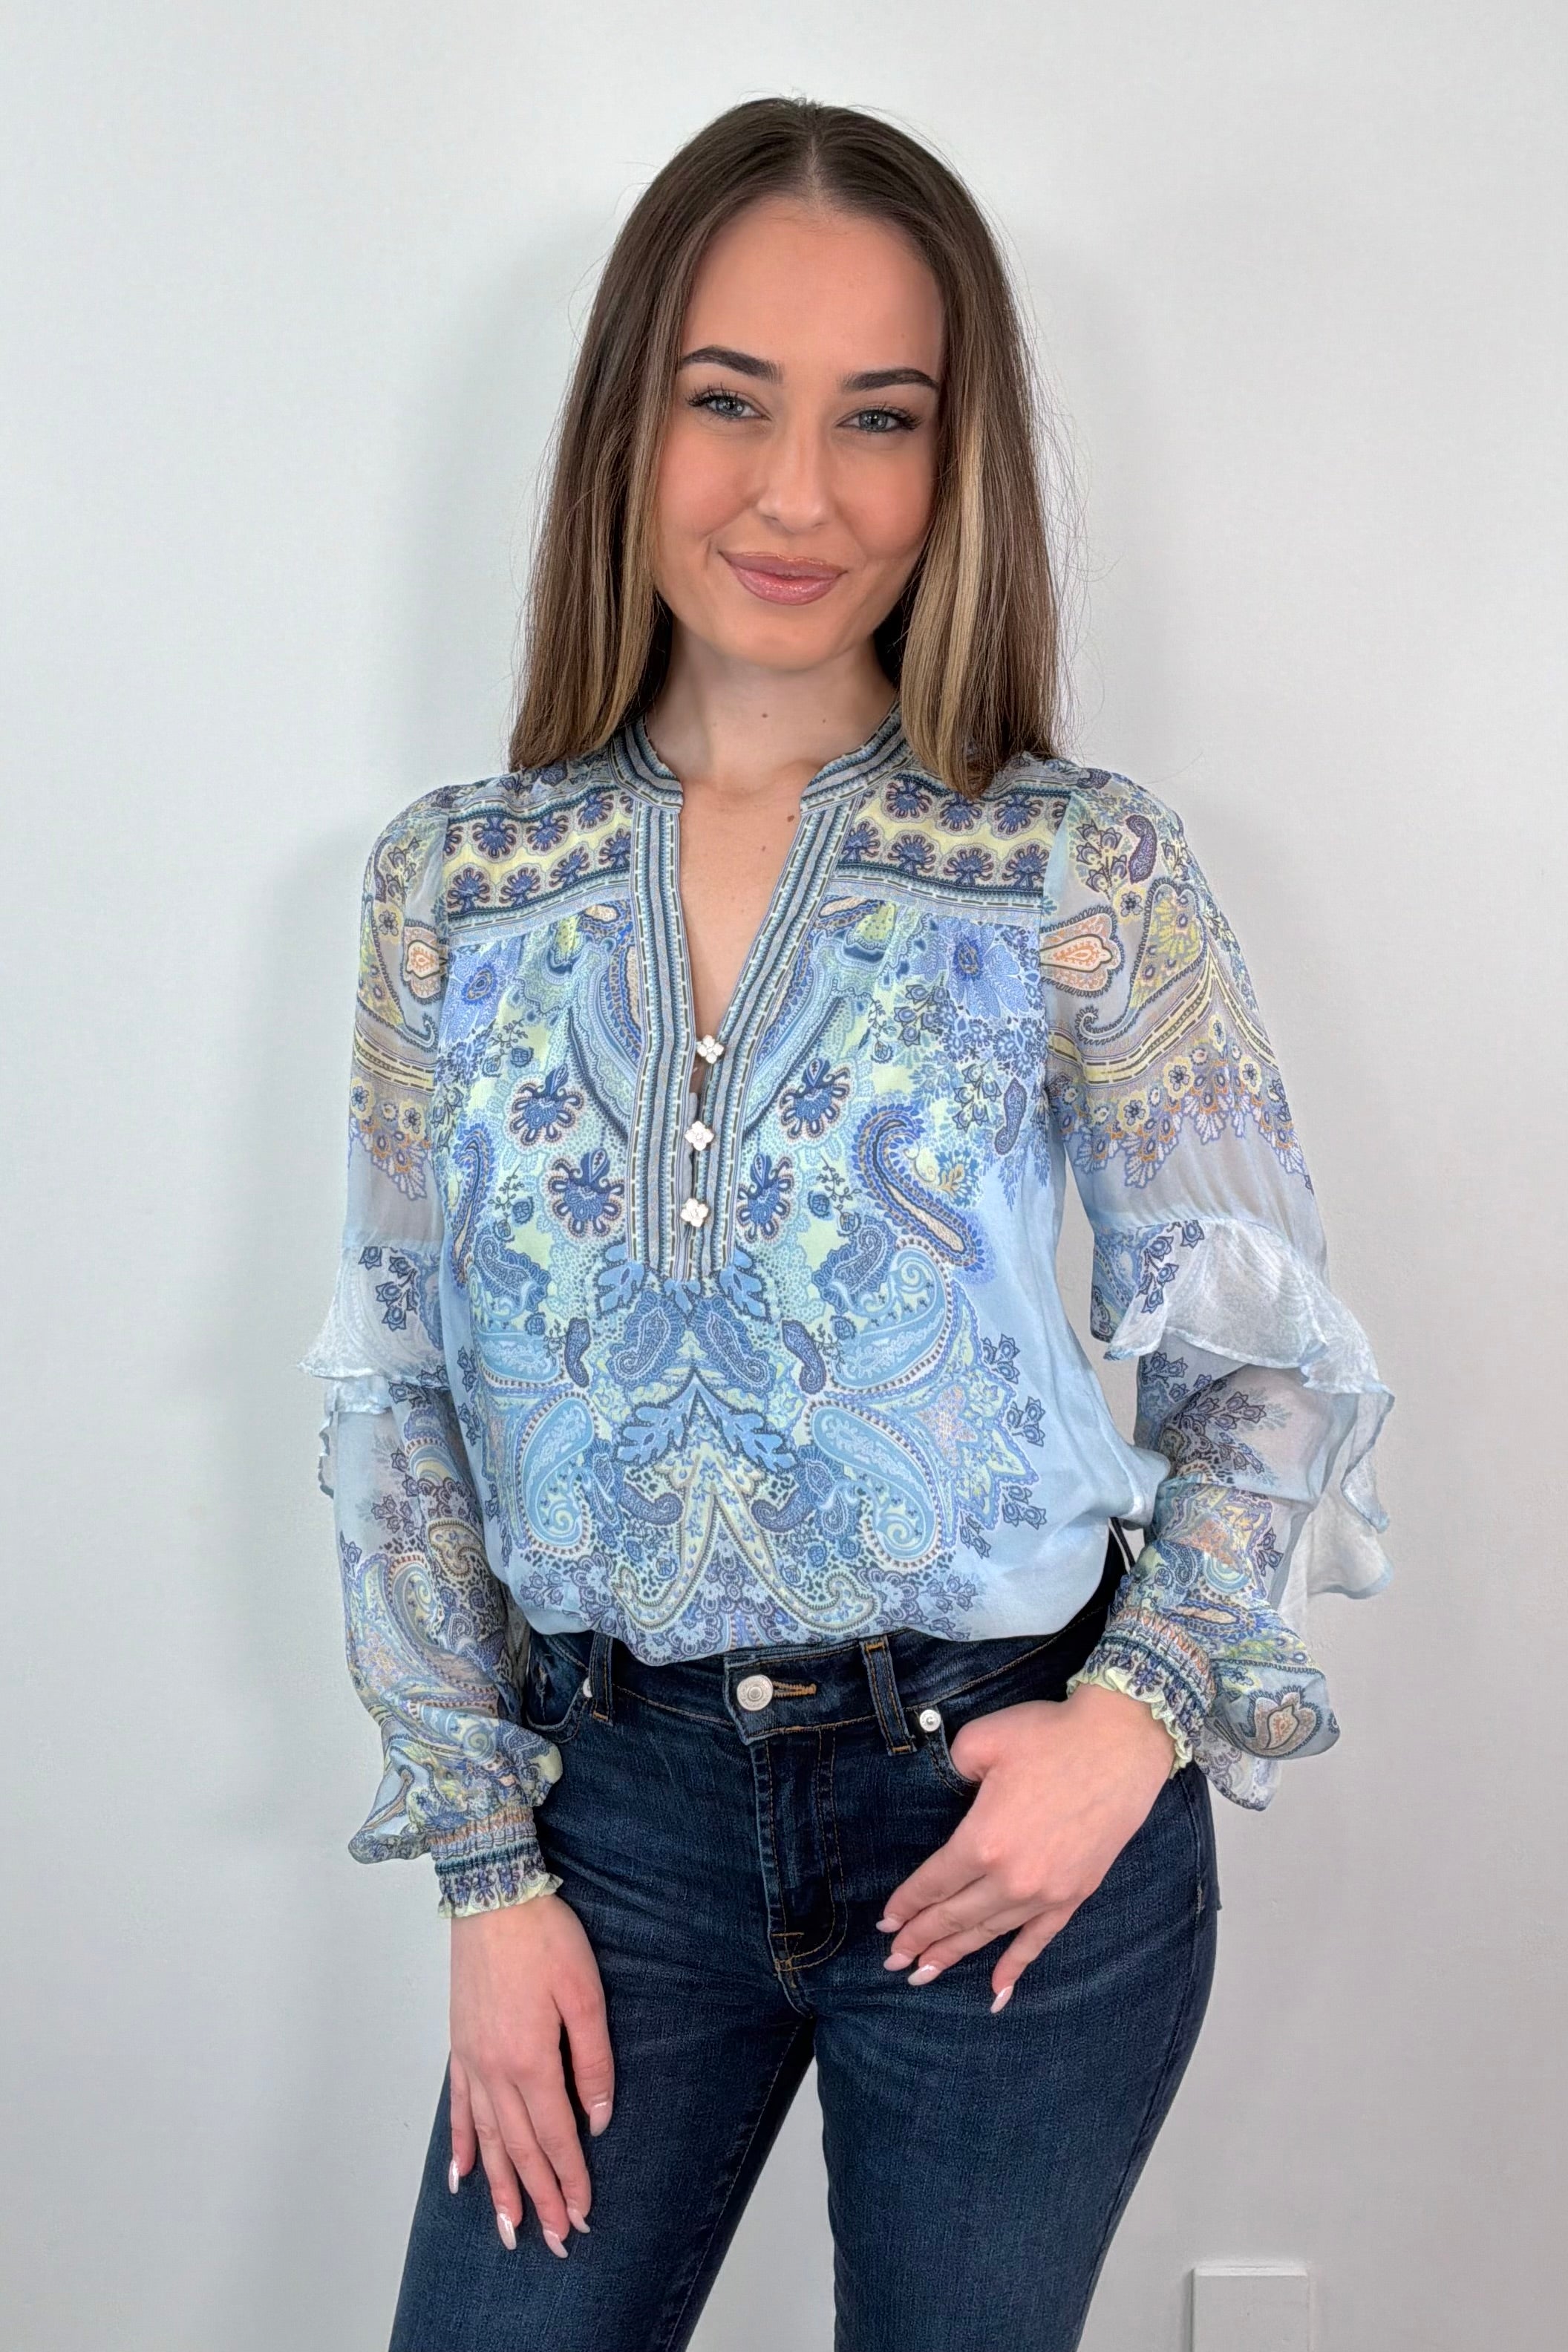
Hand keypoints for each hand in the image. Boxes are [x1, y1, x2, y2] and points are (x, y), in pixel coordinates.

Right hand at [448, 1892, 612, 2254]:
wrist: (492, 1894)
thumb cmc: (544, 1937)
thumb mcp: (585, 1994)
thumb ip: (594, 2061)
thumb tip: (598, 2120)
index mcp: (531, 2061)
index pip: (555, 2137)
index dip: (571, 2179)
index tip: (582, 2216)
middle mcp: (495, 2071)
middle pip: (519, 2149)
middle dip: (538, 2199)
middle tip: (552, 2242)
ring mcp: (472, 2060)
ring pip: (485, 2139)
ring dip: (499, 2188)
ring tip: (507, 2229)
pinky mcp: (459, 2045)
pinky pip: (457, 2108)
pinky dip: (459, 2145)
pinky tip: (461, 2176)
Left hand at [879, 1683, 1176, 2010]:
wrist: (1121, 1743)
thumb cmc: (1049, 1735)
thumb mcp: (982, 1740)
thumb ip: (952, 1769)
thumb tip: (951, 1786)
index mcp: (981, 1842)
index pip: (933, 1883)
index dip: (907, 1904)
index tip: (887, 1922)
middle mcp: (1010, 1879)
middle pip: (955, 1917)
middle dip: (921, 1940)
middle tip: (894, 1960)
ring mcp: (1045, 1892)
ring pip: (989, 1933)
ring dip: (954, 1954)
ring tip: (924, 1975)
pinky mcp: (1075, 1894)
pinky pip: (1038, 1940)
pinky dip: (1015, 1966)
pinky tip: (996, 1991)